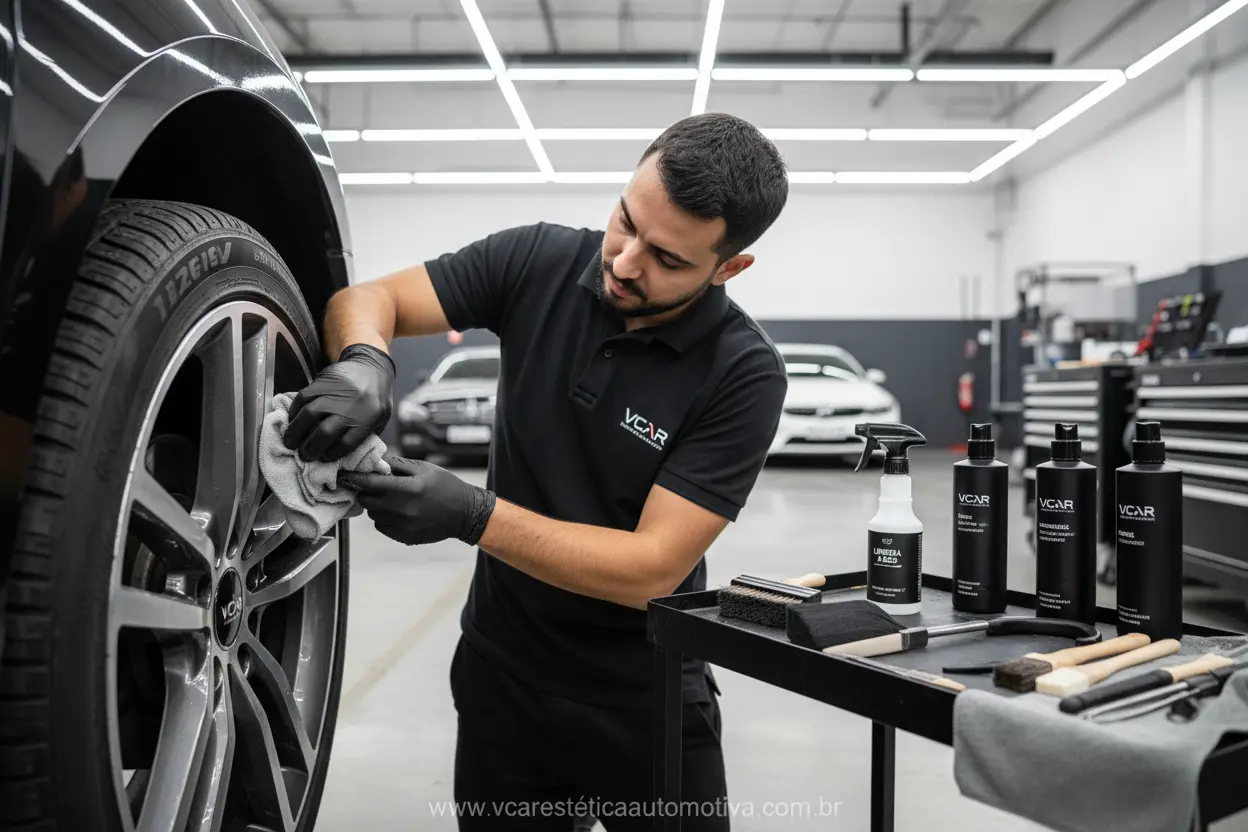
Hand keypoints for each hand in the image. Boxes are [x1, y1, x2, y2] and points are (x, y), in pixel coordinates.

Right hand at [282, 344, 394, 461]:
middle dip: (310, 448)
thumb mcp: (380, 420)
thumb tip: (340, 454)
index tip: (322, 458)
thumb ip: (364, 436)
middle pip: (324, 433)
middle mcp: (351, 406)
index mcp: (368, 419)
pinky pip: (302, 398)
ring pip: (309, 415)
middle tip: (303, 455)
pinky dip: (294, 412)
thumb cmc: (376, 398)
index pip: (345, 444)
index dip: (330, 455)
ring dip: (295, 432)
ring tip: (290, 442)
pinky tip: (292, 421)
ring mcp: (335, 392)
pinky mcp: (322, 381)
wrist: (371, 367)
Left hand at [339, 455, 496, 545]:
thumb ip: (397, 465)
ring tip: (391, 499)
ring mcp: (403, 526)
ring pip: (373, 515)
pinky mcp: (404, 537)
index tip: (344, 475)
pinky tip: (398, 512)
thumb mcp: (424, 468)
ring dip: (376, 506)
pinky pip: (382, 527)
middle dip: (366, 492)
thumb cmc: (445, 486)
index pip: (370, 483)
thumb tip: (374, 462)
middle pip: (366, 501)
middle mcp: (403, 509)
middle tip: (373, 486)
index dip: (354, 478)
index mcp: (407, 488)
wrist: (465, 513)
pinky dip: (384, 518)